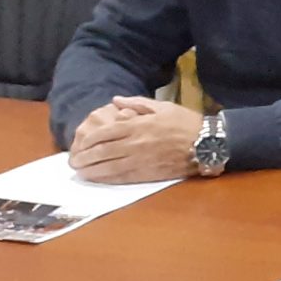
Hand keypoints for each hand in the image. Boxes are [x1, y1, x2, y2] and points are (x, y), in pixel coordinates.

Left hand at [66, 97, 204, 183]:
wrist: (207, 143)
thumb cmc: (185, 122)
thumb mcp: (162, 106)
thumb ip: (137, 103)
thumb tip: (115, 100)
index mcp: (138, 125)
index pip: (105, 132)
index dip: (88, 140)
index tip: (78, 144)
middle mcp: (136, 143)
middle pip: (102, 151)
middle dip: (84, 157)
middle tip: (72, 162)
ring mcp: (141, 160)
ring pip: (109, 167)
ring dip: (91, 170)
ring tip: (79, 172)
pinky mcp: (148, 173)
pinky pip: (123, 177)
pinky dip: (107, 179)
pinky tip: (98, 179)